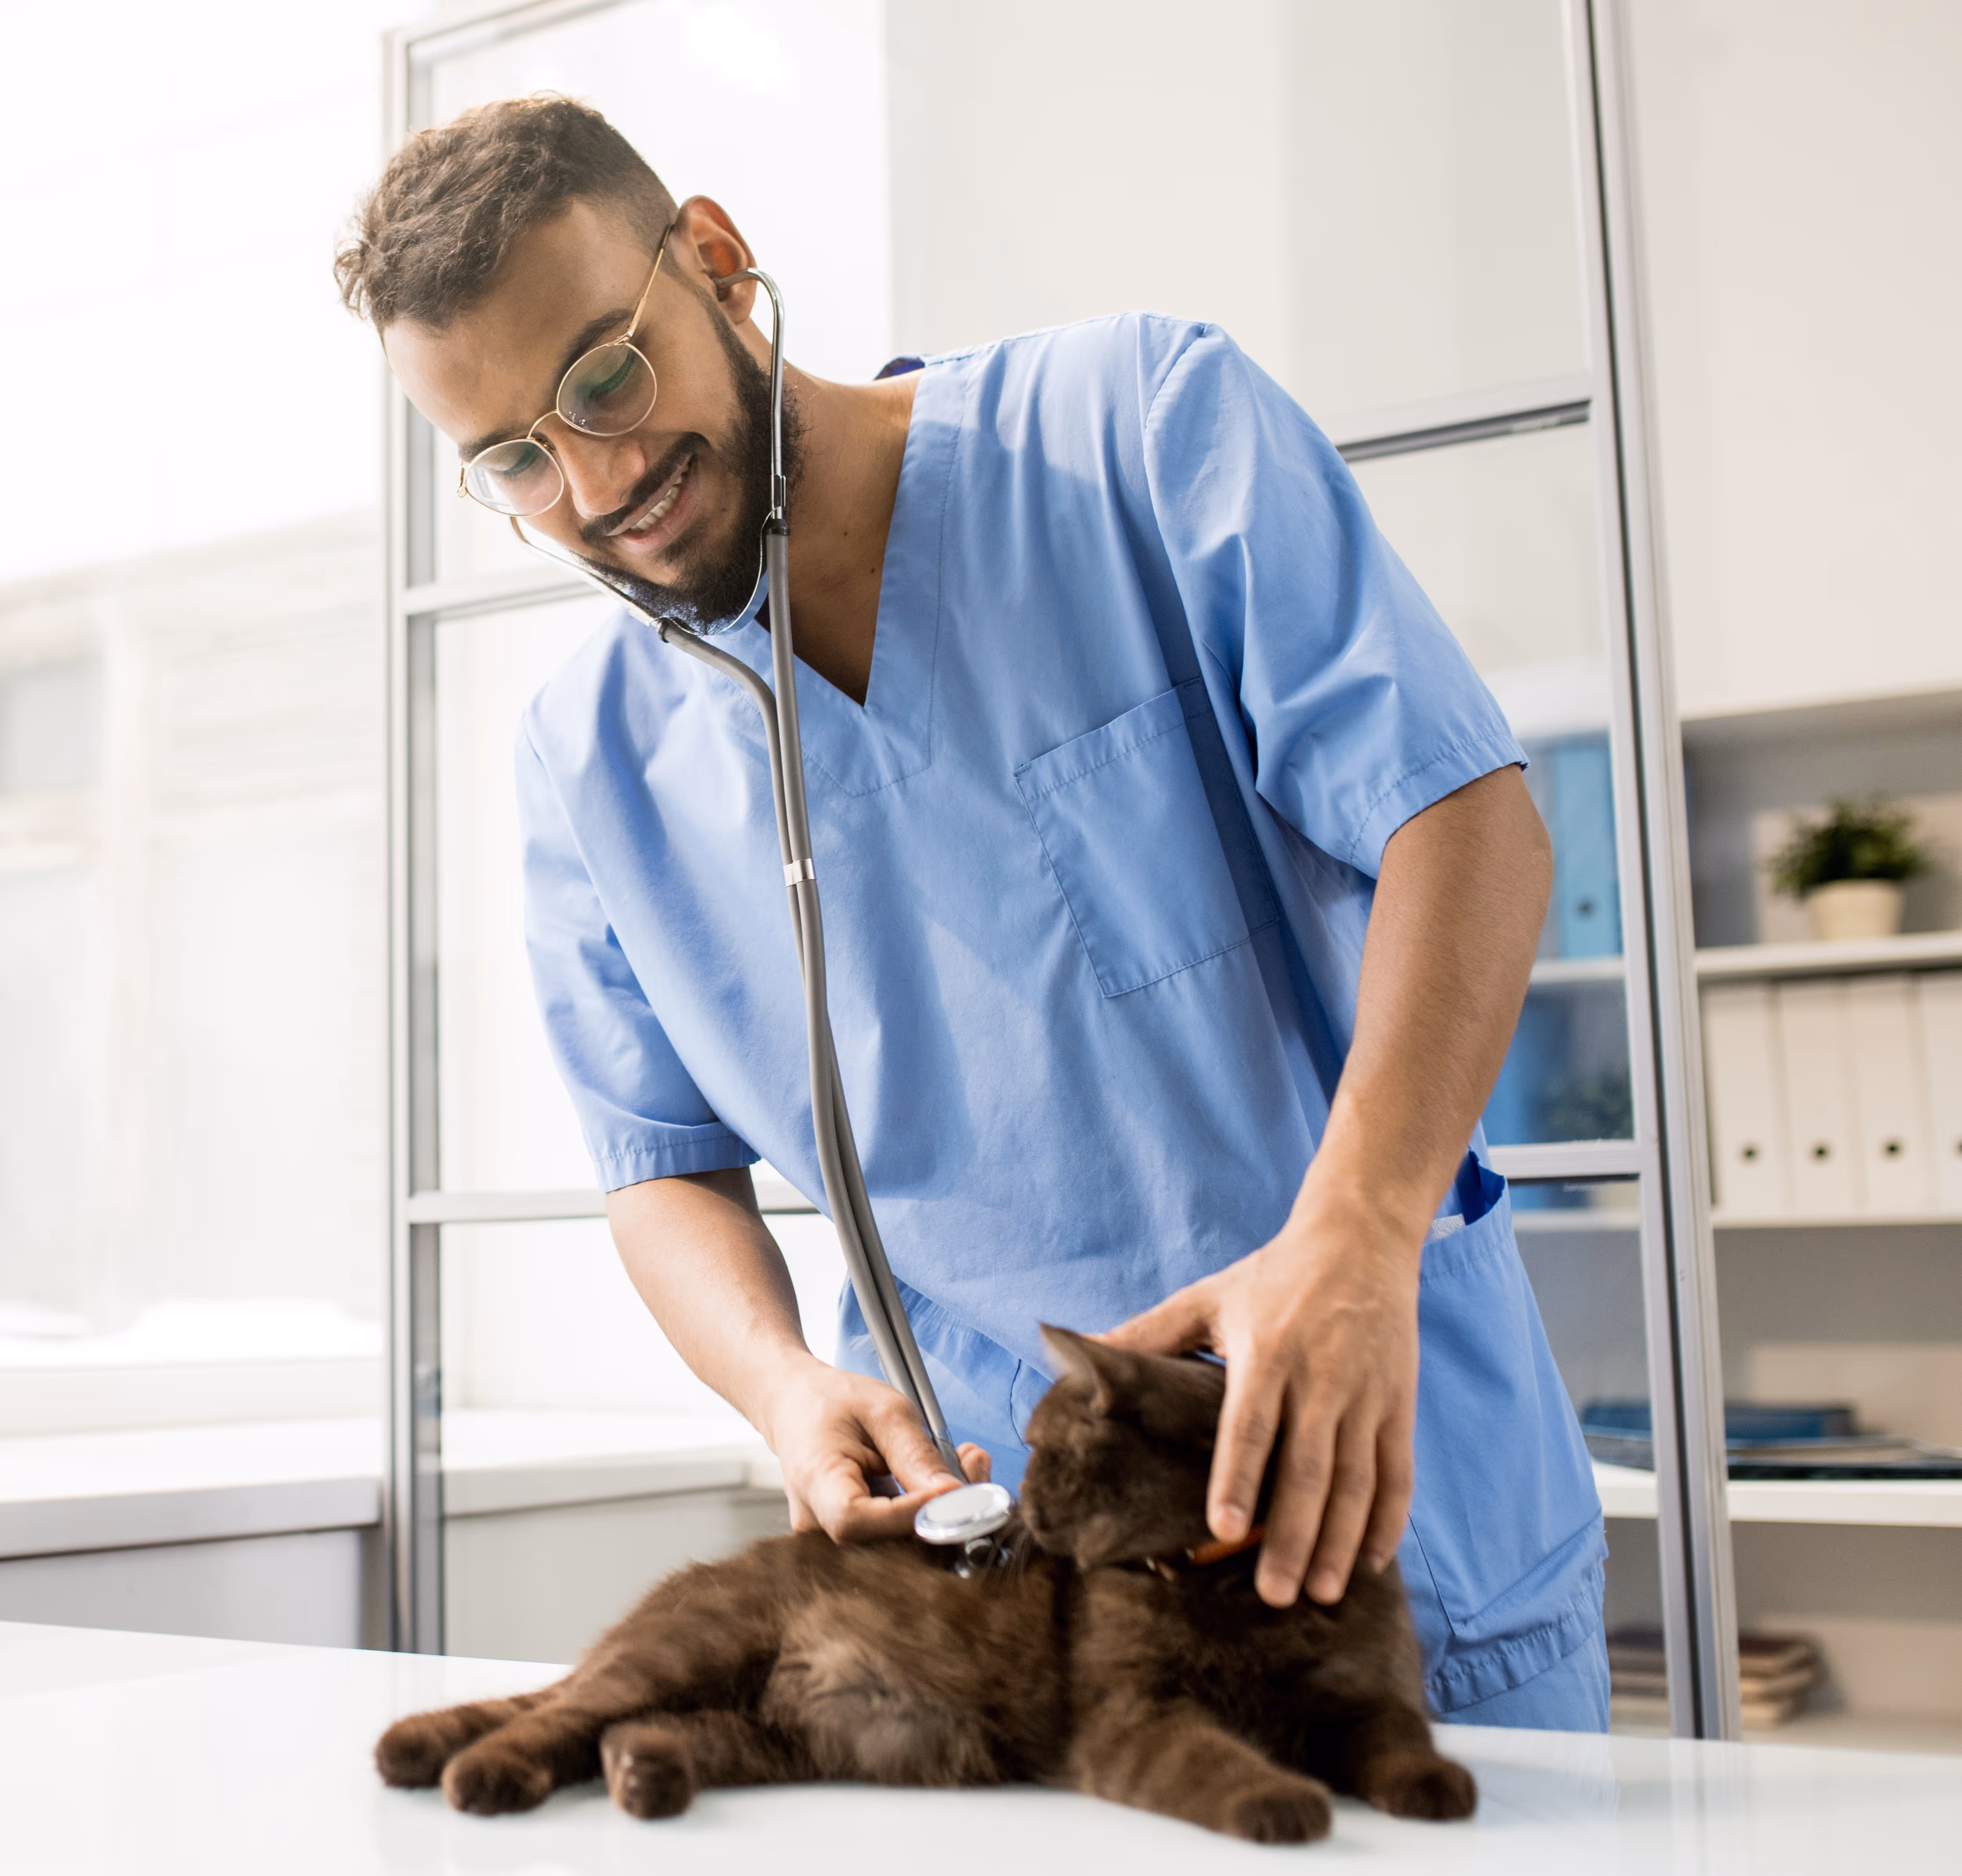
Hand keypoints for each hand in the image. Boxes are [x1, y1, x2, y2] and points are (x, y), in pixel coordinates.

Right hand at [760, 1356, 990, 1542]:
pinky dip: (929, 1517)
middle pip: (885, 1545)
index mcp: (814, 1482)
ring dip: (943, 1515)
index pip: (855, 1520)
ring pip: (899, 1548)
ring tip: (962, 1464)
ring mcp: (831, 1540)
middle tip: (973, 1466)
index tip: (950, 1491)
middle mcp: (816, 1524)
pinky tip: (943, 1483)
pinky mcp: (852, 1543)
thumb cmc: (834, 1401)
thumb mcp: (885, 1411)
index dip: (908, 1514)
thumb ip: (917, 1456)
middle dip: (941, 1514)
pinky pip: (896, 1542)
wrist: (797, 1405)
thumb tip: (957, 1499)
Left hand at [1102, 1194, 1420, 1608]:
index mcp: (1267, 1351)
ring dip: (1338, 1541)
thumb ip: (1148, 1332)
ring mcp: (1365, 1392)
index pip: (1250, 1426)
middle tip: (1274, 1595)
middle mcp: (1320, 1377)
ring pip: (1355, 1480)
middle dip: (1291, 1536)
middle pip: (1306, 1469)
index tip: (1222, 1530)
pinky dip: (1387, 1522)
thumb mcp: (1208, 1297)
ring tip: (1319, 1593)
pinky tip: (1368, 1562)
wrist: (1361, 1238)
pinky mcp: (1399, 1402)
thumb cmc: (1273, 1274)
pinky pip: (1398, 1472)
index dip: (1237, 1478)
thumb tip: (1076, 1348)